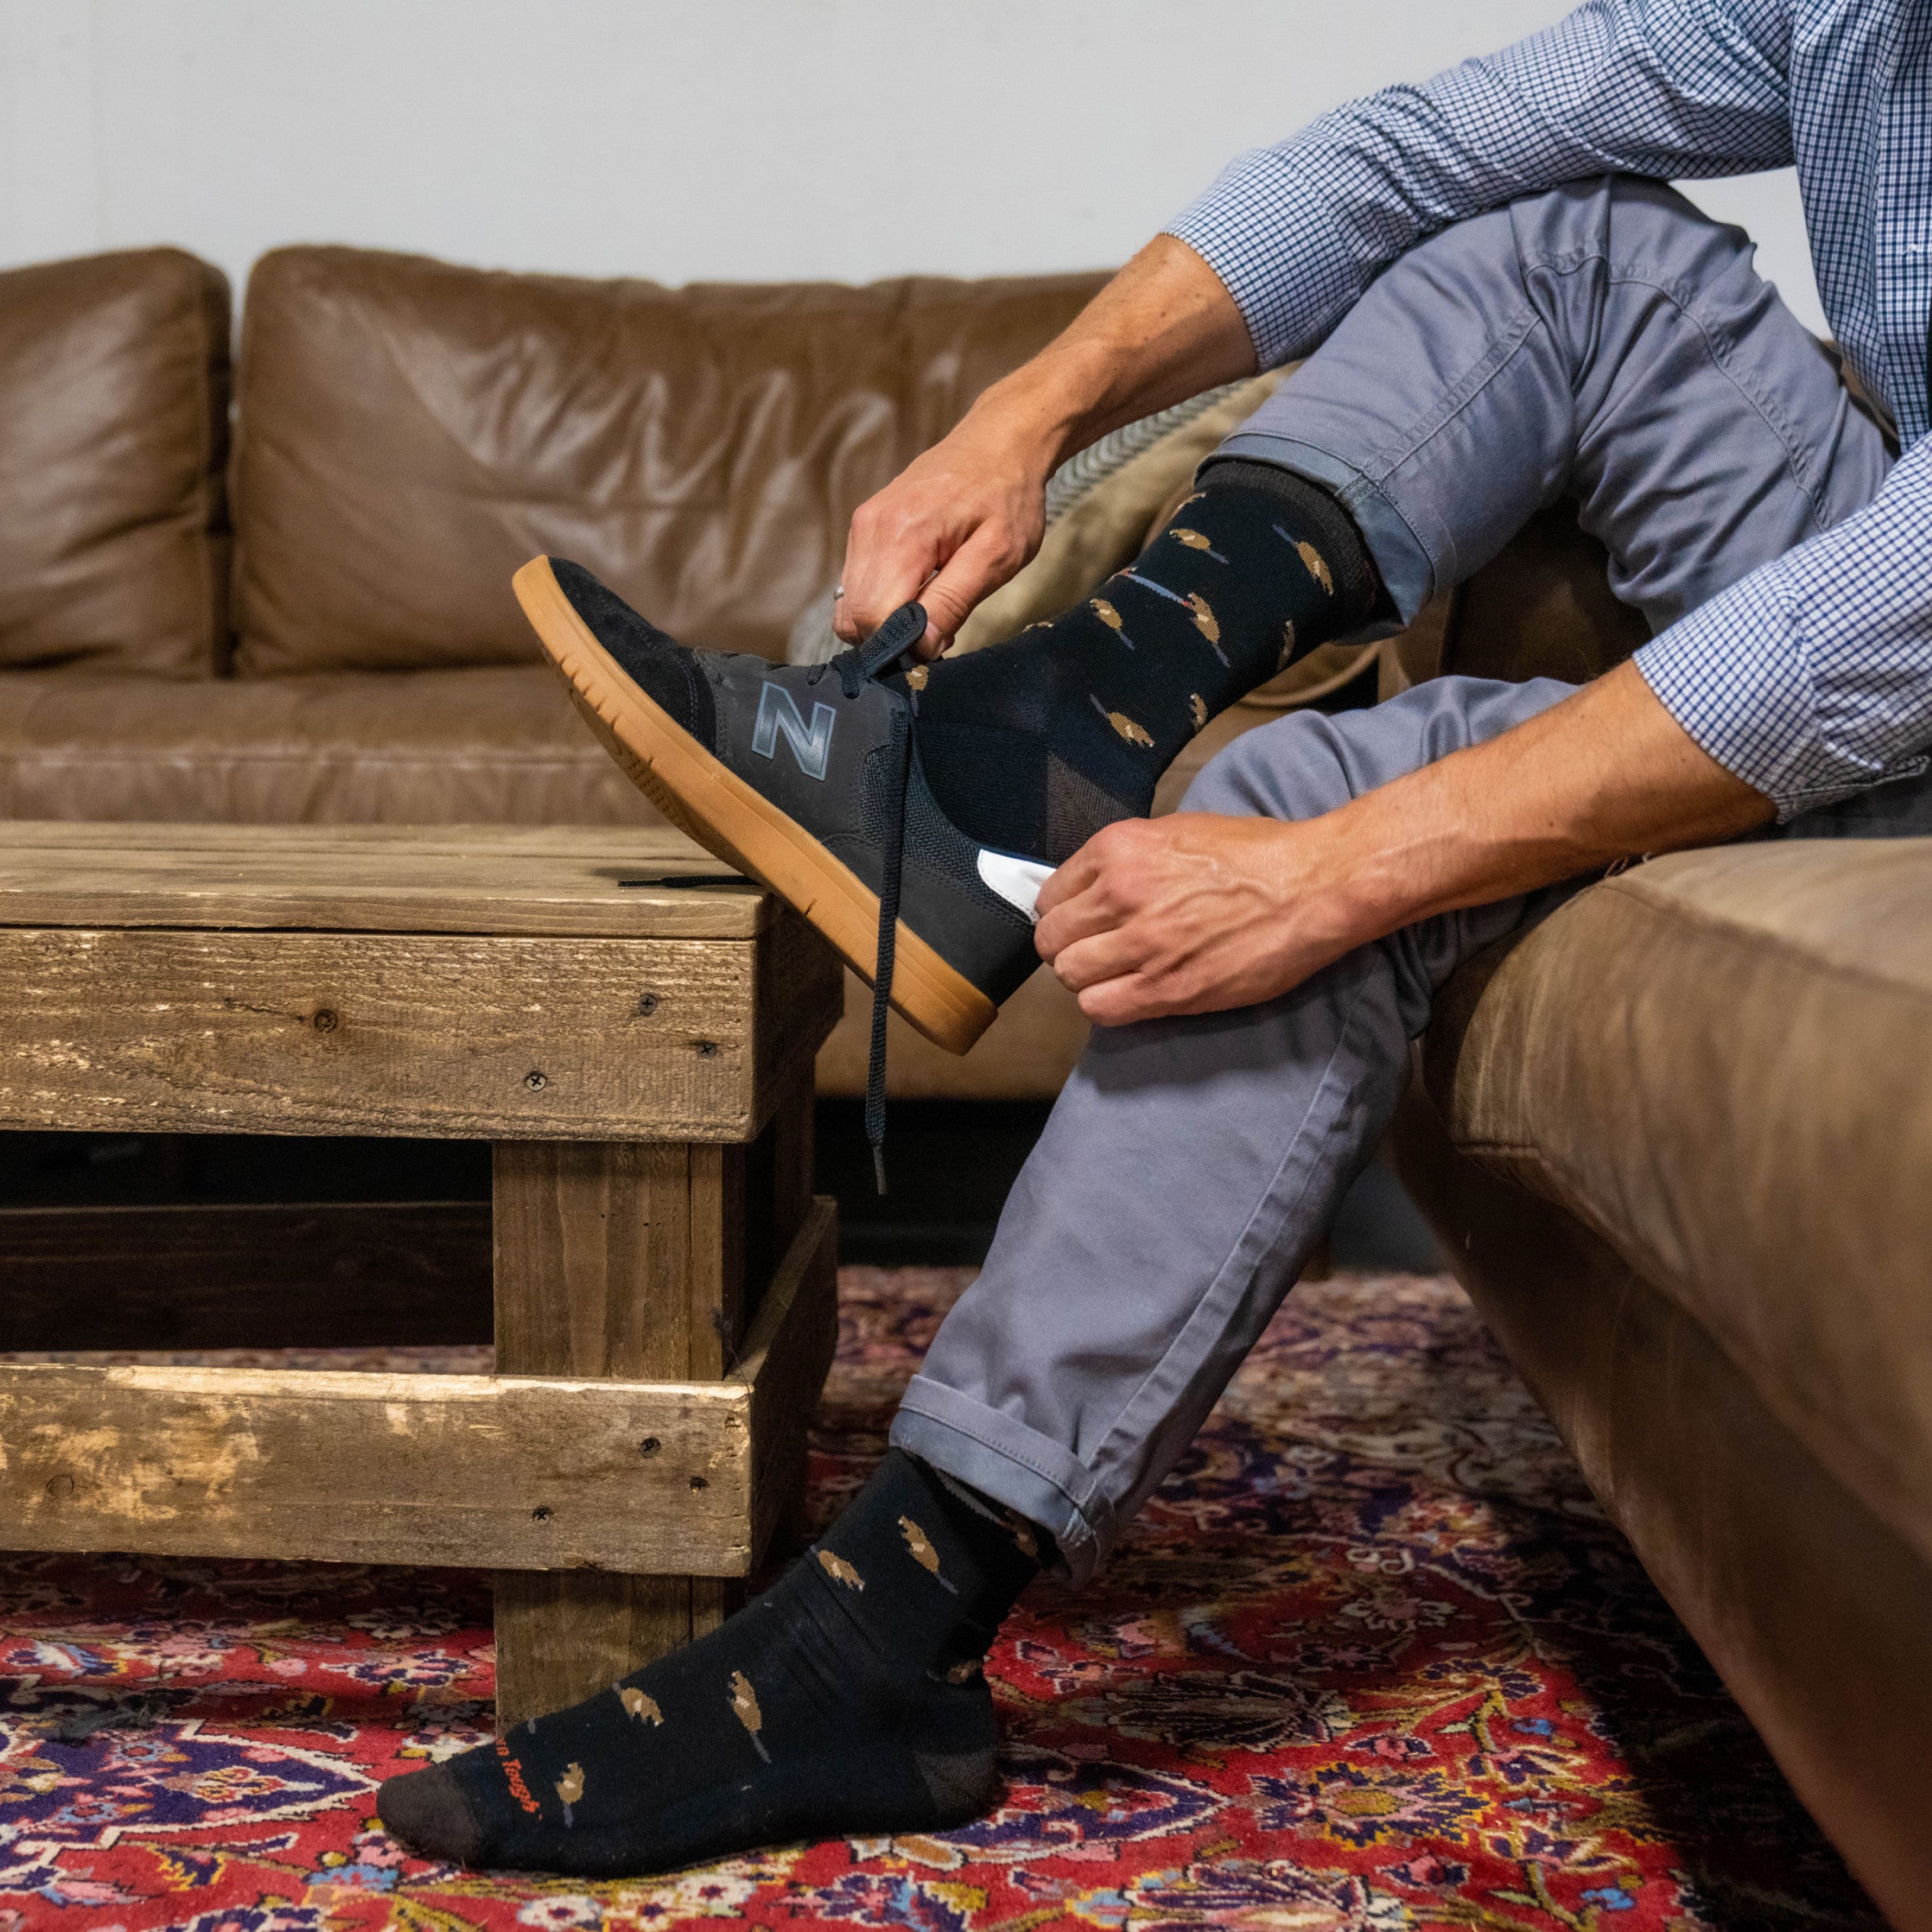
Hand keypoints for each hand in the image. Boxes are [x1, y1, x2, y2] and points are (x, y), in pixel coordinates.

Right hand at [834, 410, 1053, 660]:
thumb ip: (953, 603)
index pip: (871, 619)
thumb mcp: (998, 556)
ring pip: (850, 606)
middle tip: (939, 626)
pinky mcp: (864, 527)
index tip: (938, 643)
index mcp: (902, 536)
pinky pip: (857, 585)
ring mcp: (863, 526)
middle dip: (892, 637)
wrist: (1000, 442)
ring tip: (934, 603)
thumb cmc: (1008, 497)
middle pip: (853, 618)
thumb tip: (921, 649)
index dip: (902, 645)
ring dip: (888, 620)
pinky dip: (884, 600)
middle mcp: (870, 529)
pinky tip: (921, 587)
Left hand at [1033, 814, 1369, 1025]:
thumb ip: (1127, 859)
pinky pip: (1100, 1008)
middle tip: (1099, 952)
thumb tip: (1093, 888)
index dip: (1066, 914)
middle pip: (1053, 939)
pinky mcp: (1167, 988)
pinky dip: (1107, 1005)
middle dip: (1069, 948)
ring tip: (1117, 975)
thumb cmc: (1256, 854)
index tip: (1084, 923)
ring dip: (1087, 979)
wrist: (1312, 885)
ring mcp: (1142, 943)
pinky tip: (1131, 995)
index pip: (1051, 895)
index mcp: (1120, 849)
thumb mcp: (1178, 831)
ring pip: (1070, 976)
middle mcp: (1121, 894)